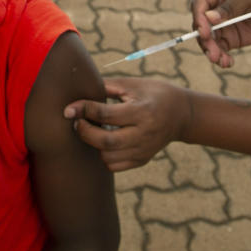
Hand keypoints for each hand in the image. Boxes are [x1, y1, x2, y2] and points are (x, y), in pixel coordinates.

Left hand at [64, 78, 191, 171]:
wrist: (182, 114)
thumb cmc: (154, 94)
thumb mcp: (133, 84)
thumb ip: (106, 86)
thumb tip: (78, 89)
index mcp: (142, 111)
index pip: (106, 114)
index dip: (83, 110)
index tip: (68, 109)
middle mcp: (144, 134)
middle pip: (105, 141)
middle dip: (84, 132)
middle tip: (77, 121)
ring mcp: (144, 150)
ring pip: (107, 157)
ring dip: (93, 144)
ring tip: (92, 130)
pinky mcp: (142, 160)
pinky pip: (114, 165)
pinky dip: (103, 155)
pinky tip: (104, 141)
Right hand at [191, 0, 250, 66]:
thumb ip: (231, 6)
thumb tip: (209, 18)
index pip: (200, 3)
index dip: (199, 18)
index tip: (205, 33)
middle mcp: (216, 7)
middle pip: (200, 24)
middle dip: (204, 39)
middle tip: (212, 53)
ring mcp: (222, 23)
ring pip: (208, 39)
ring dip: (211, 51)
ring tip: (220, 61)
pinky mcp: (231, 37)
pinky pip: (220, 48)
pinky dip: (221, 56)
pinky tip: (228, 62)